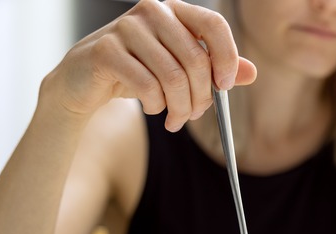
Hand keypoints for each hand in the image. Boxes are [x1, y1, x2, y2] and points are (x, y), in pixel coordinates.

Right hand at [44, 0, 256, 131]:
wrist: (84, 81)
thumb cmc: (138, 72)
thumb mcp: (179, 70)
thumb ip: (214, 69)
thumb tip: (251, 72)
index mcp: (174, 11)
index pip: (214, 25)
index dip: (227, 57)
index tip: (224, 87)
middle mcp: (152, 11)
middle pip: (196, 59)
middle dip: (200, 97)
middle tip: (193, 115)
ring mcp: (126, 27)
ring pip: (172, 76)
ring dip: (179, 108)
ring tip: (175, 120)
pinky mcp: (106, 50)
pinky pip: (147, 86)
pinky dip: (155, 105)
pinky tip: (152, 108)